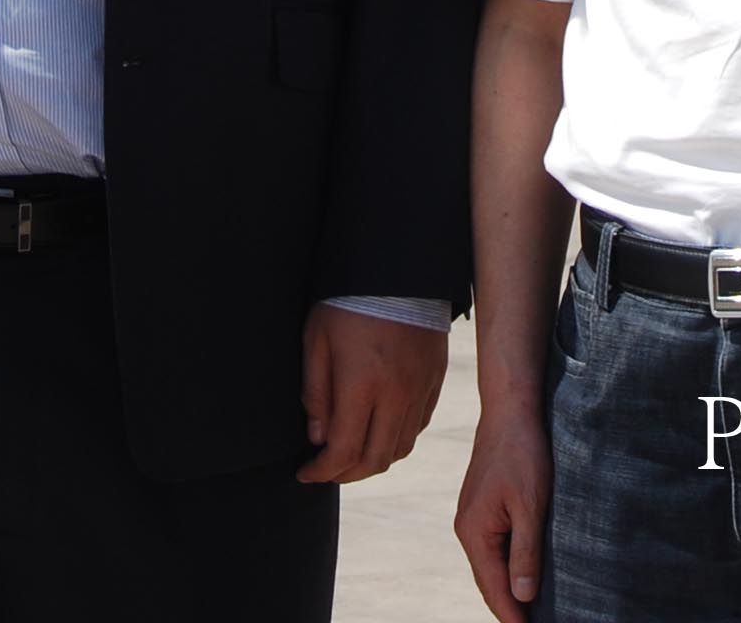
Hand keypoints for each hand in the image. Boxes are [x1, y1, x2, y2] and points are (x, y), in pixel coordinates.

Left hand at [297, 303, 448, 483]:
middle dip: (345, 474)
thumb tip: (317, 436)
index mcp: (362, 385)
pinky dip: (397, 439)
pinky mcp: (435, 379)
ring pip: (400, 448)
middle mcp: (396, 395)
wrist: (400, 267)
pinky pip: (418, 426)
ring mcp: (420, 389)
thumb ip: (316, 393)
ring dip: (373, 460)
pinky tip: (379, 430)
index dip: (320, 471)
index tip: (305, 472)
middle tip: (326, 469)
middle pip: (374, 460)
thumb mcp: (317, 340)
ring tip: (351, 454)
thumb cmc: (349, 300)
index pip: (343, 451)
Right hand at [451, 399, 552, 617]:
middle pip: (487, 581)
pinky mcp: (481, 507)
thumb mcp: (531, 504)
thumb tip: (524, 595)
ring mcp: (472, 518)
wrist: (510, 410)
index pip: (493, 588)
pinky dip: (504, 568)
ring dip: (506, 590)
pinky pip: (491, 548)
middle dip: (507, 608)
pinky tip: (520, 575)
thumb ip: (526, 551)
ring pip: (489, 566)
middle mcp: (467, 529)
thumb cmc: (523, 453)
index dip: (512, 616)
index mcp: (475, 532)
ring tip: (528, 612)